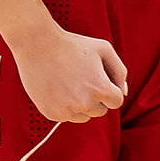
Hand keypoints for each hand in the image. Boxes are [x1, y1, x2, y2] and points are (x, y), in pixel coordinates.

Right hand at [11, 23, 128, 123]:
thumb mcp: (103, 49)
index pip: (116, 102)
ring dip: (80, 104)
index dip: (108, 89)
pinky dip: (64, 106)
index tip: (96, 78)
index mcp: (101, 89)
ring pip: (84, 116)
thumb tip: (123, 92)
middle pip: (100, 110)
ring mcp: (67, 110)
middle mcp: (85, 103)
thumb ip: (120, 71)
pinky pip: (66, 117)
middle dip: (95, 97)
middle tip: (80, 78)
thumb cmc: (69, 44)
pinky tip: (57, 88)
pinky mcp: (52, 113)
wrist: (36, 43)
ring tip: (68, 83)